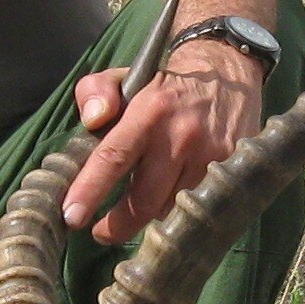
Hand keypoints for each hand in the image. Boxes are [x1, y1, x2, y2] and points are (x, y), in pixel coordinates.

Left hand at [64, 46, 266, 246]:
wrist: (229, 71)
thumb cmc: (165, 83)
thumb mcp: (124, 77)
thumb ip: (94, 93)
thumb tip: (92, 121)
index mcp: (149, 112)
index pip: (113, 158)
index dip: (89, 191)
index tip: (72, 217)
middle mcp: (181, 137)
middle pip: (143, 201)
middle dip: (117, 226)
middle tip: (101, 232)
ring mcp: (210, 157)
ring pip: (171, 209)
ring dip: (151, 215)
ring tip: (141, 205)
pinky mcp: (233, 171)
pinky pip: (198, 206)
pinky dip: (180, 211)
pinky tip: (172, 201)